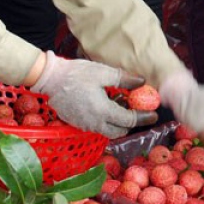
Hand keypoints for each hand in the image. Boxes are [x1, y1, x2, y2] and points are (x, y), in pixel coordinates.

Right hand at [31, 51, 155, 137]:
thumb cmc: (76, 74)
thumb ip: (124, 79)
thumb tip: (141, 82)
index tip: (154, 114)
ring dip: (117, 122)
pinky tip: (105, 105)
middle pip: (120, 131)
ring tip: (119, 105)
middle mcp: (94, 123)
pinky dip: (105, 121)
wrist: (49, 79)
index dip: (143, 117)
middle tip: (136, 109)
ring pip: (108, 130)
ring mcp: (84, 125)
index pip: (129, 120)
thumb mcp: (103, 72)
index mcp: (103, 111)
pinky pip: (96, 127)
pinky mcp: (77, 123)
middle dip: (131, 122)